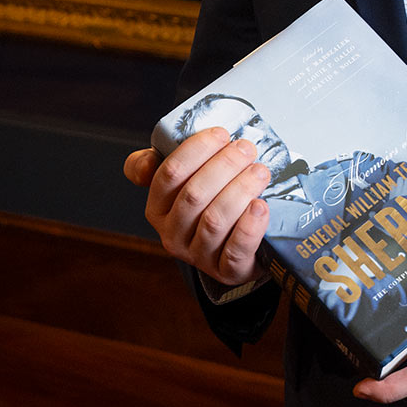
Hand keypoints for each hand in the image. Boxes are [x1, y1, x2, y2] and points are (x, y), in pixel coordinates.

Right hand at [123, 127, 272, 287]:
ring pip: (214, 220)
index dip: (196, 149)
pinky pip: (235, 250)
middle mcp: (172, 234)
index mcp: (157, 208)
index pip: (169, 174)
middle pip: (193, 195)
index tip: (222, 134)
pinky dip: (249, 226)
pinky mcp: (227, 272)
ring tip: (260, 172)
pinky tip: (261, 206)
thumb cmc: (209, 206)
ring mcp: (199, 256)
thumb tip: (146, 161)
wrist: (234, 251)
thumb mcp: (181, 183)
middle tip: (247, 149)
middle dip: (224, 165)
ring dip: (240, 190)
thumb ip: (161, 164)